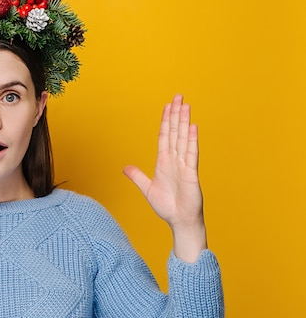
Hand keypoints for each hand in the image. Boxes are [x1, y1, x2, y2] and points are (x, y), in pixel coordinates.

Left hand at [123, 95, 206, 261]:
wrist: (180, 221)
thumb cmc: (167, 206)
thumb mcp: (147, 189)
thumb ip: (137, 176)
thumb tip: (125, 168)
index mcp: (164, 162)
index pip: (164, 136)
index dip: (165, 121)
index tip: (167, 106)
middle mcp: (175, 160)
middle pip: (175, 132)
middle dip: (176, 114)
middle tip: (178, 96)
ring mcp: (184, 165)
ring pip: (183, 138)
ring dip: (184, 122)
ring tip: (185, 105)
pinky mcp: (191, 173)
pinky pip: (191, 154)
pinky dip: (191, 141)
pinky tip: (192, 127)